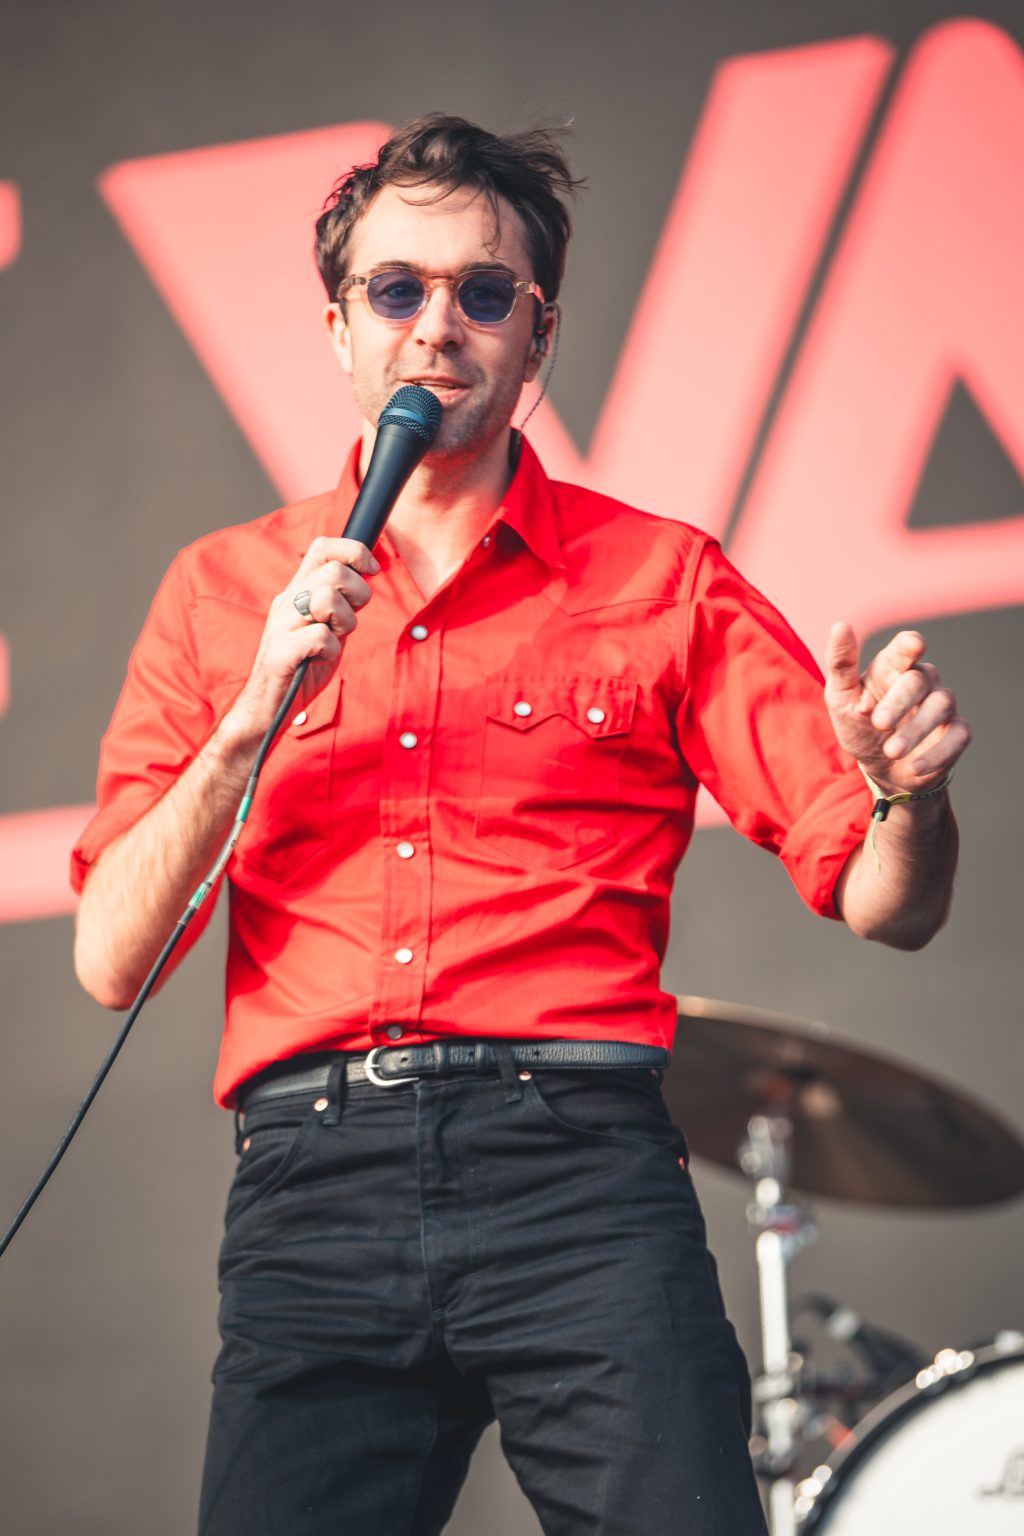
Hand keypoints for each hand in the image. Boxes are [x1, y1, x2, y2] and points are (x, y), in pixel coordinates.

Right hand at [226, 537, 378, 736]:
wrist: (270, 706)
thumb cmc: (304, 666)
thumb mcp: (327, 625)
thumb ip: (342, 601)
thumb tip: (367, 571)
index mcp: (297, 590)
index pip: (323, 546)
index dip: (354, 552)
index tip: (371, 571)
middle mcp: (287, 601)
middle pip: (334, 570)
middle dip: (358, 594)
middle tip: (348, 621)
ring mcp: (281, 625)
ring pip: (327, 598)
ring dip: (344, 622)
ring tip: (333, 640)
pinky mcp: (280, 653)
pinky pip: (321, 637)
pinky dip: (331, 651)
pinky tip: (320, 660)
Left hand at [824, 622, 970, 794]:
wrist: (880, 768)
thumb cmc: (859, 725)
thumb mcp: (840, 698)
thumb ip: (841, 664)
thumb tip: (840, 626)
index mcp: (892, 668)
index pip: (905, 647)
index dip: (910, 645)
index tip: (914, 645)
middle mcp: (921, 682)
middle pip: (919, 680)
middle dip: (899, 701)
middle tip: (879, 723)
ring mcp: (941, 706)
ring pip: (941, 704)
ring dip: (916, 729)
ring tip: (892, 751)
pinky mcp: (956, 733)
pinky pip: (957, 736)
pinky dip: (937, 753)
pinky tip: (914, 766)